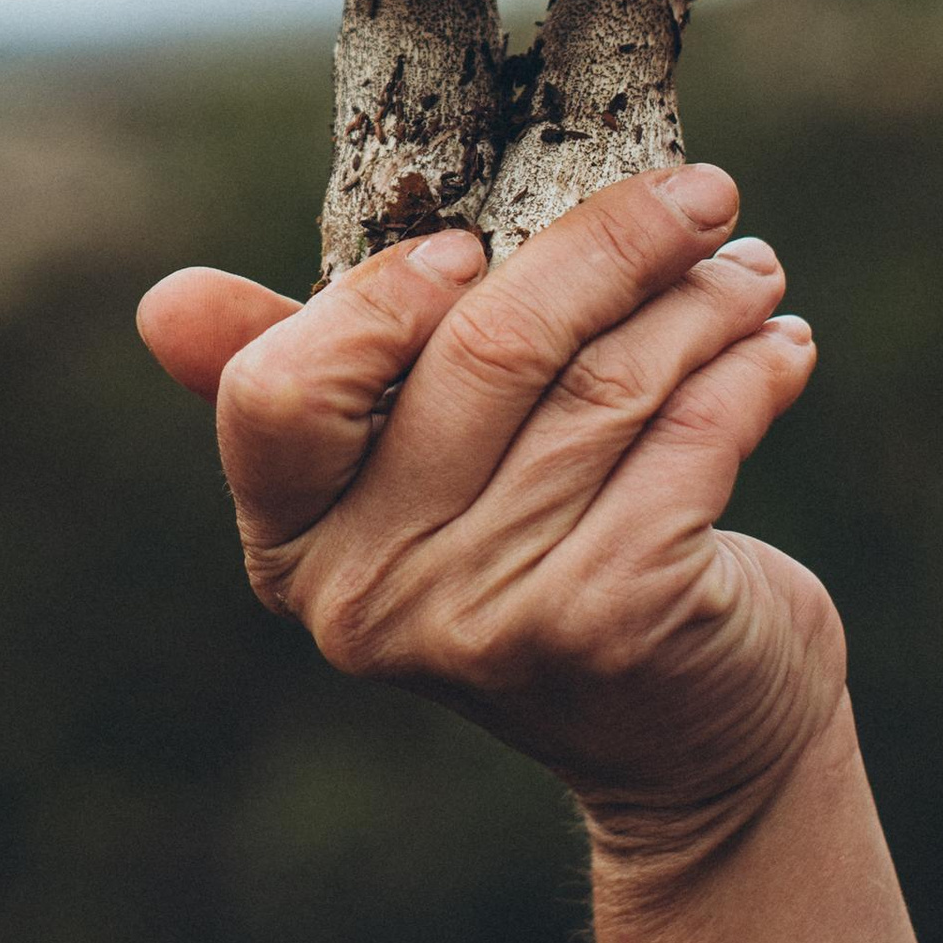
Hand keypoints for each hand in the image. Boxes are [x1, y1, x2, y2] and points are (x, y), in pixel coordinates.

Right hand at [138, 167, 844, 873]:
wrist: (685, 749)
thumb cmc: (542, 560)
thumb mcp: (413, 481)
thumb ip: (314, 373)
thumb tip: (162, 302)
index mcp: (294, 540)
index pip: (278, 394)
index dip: (377, 301)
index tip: (472, 243)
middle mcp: (370, 595)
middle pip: (484, 354)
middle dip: (608, 247)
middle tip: (699, 192)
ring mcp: (491, 617)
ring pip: (607, 385)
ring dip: (700, 302)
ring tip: (746, 265)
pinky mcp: (615, 621)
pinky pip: (690, 441)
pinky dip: (749, 375)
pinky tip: (780, 347)